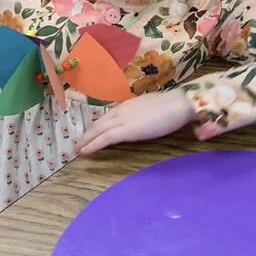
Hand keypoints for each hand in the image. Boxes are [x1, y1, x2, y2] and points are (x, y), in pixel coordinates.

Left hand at [75, 90, 195, 156]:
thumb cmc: (171, 106)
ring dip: (86, 140)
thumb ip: (142, 113)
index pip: (107, 116)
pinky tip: (85, 151)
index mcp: (128, 105)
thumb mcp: (151, 108)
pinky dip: (93, 145)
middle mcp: (121, 111)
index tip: (90, 132)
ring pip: (98, 131)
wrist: (178, 104)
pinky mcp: (125, 131)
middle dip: (87, 134)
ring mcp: (122, 120)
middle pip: (99, 123)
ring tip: (77, 149)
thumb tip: (141, 119)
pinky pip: (104, 139)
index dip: (97, 125)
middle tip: (78, 143)